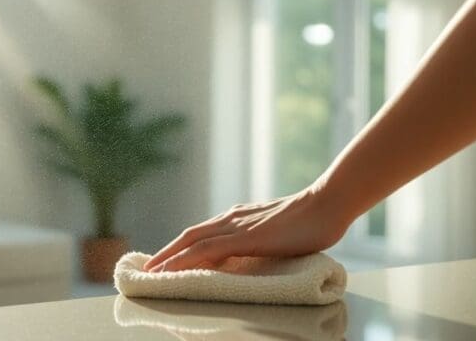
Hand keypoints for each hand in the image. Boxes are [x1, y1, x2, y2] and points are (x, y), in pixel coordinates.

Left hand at [143, 184, 350, 272]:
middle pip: (189, 236)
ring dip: (169, 258)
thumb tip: (251, 257)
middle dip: (166, 253)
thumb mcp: (278, 234)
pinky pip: (207, 250)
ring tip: (151, 272)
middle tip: (147, 269)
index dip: (181, 248)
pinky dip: (185, 259)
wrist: (328, 203)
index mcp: (239, 219)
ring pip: (192, 242)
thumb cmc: (312, 220)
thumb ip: (261, 242)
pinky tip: (173, 270)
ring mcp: (237, 226)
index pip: (202, 234)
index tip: (165, 261)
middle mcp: (232, 219)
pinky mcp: (245, 236)